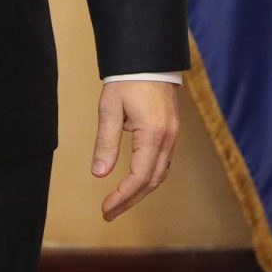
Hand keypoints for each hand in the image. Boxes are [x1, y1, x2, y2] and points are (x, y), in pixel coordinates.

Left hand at [93, 80, 179, 220]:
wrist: (149, 59)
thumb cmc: (127, 80)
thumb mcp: (110, 110)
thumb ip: (106, 143)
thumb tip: (99, 173)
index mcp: (153, 134)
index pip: (139, 177)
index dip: (122, 196)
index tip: (105, 208)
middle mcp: (167, 138)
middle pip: (152, 181)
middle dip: (130, 200)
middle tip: (108, 213)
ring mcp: (172, 135)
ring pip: (160, 174)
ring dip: (140, 192)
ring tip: (119, 203)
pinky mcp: (170, 132)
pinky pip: (163, 163)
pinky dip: (149, 178)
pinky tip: (135, 183)